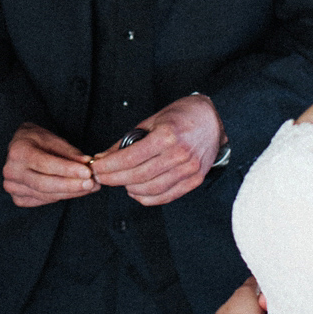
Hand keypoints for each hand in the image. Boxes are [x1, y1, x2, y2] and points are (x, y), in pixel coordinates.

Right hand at [3, 123, 96, 208]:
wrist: (20, 147)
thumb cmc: (38, 140)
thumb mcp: (53, 139)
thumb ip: (70, 153)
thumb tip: (87, 164)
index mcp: (18, 152)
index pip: (45, 164)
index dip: (67, 170)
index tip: (87, 172)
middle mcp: (11, 171)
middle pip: (44, 184)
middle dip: (71, 186)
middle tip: (91, 184)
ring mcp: (12, 187)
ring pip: (46, 195)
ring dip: (71, 192)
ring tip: (90, 187)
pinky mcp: (18, 198)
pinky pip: (43, 200)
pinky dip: (62, 196)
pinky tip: (76, 192)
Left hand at [90, 95, 223, 205]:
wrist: (215, 119)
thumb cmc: (182, 115)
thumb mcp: (152, 120)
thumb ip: (128, 140)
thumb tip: (104, 156)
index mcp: (167, 136)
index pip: (130, 158)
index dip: (109, 166)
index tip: (97, 167)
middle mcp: (179, 154)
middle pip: (138, 176)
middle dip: (114, 178)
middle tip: (101, 177)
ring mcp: (189, 170)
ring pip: (152, 189)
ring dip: (130, 189)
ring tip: (119, 182)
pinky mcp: (195, 180)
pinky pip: (167, 196)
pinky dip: (148, 198)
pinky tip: (136, 191)